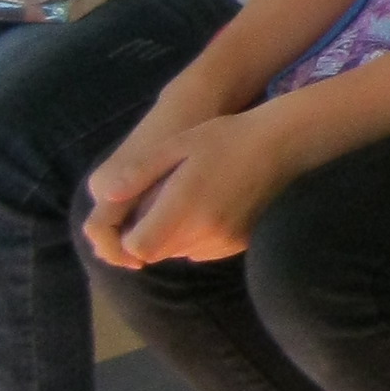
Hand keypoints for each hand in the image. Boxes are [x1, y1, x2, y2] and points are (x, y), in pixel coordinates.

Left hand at [82, 103, 303, 266]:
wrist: (282, 143)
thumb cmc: (225, 137)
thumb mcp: (176, 145)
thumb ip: (140, 173)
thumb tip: (107, 197)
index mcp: (183, 207)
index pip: (139, 247)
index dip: (129, 236)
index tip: (135, 216)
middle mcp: (204, 232)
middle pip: (157, 253)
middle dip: (150, 235)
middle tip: (161, 202)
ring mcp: (225, 240)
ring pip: (180, 252)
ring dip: (173, 236)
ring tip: (186, 202)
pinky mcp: (240, 243)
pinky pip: (204, 250)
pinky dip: (197, 237)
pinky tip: (208, 209)